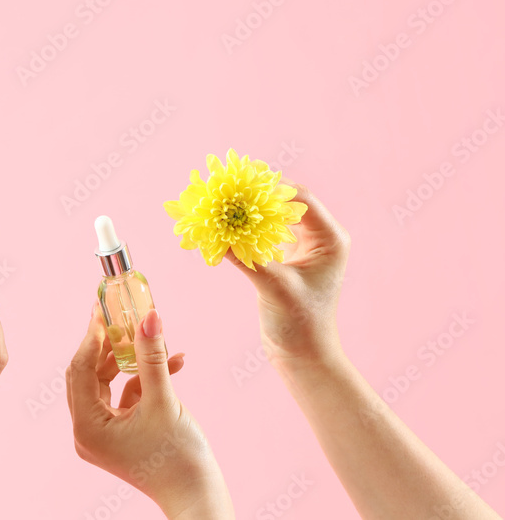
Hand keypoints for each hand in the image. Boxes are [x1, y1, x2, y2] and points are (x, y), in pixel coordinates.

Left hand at [66, 307, 233, 518]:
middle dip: (110, 345)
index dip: (92, 337)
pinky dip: (144, 379)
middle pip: (90, 375)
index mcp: (87, 427)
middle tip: (122, 316)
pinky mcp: (121, 434)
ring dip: (132, 360)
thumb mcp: (164, 400)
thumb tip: (148, 317)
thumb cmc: (179, 458)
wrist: (198, 497)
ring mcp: (104, 435)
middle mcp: (88, 432)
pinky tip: (174, 362)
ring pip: (109, 383)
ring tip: (155, 338)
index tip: (103, 309)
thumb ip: (151, 356)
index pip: (80, 369)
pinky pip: (125, 397)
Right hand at [227, 181, 349, 366]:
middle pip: (286, 203)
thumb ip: (246, 256)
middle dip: (256, 198)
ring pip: (275, 217)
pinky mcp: (288, 258)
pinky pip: (267, 233)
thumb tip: (214, 231)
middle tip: (226, 192)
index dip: (270, 190)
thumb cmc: (300, 324)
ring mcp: (304, 247)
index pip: (300, 199)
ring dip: (250, 212)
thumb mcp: (273, 286)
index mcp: (330, 239)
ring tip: (223, 205)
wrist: (304, 355)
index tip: (239, 188)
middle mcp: (320, 238)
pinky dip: (248, 229)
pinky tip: (226, 226)